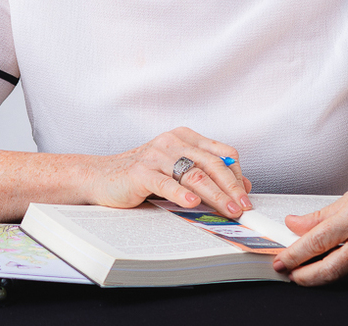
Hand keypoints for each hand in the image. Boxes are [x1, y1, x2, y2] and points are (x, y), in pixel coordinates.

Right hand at [86, 127, 251, 217]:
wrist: (100, 176)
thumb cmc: (141, 175)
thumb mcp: (177, 170)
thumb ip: (206, 174)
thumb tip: (243, 185)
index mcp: (184, 137)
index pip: (222, 152)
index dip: (237, 174)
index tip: (247, 195)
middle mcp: (172, 142)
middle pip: (212, 163)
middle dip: (232, 187)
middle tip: (243, 207)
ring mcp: (156, 156)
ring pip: (194, 174)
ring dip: (216, 195)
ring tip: (228, 210)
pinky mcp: (140, 172)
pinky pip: (166, 183)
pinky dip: (181, 193)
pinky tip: (192, 203)